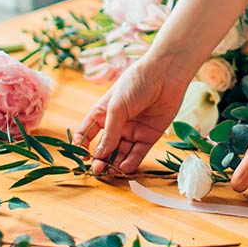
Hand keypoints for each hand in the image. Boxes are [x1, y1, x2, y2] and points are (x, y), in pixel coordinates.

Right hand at [75, 57, 192, 175]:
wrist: (166, 74)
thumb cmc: (136, 83)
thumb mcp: (117, 108)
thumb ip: (109, 132)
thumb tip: (99, 155)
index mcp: (102, 113)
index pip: (87, 133)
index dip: (81, 146)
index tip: (81, 157)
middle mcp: (117, 124)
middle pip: (105, 147)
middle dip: (100, 159)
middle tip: (97, 170)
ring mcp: (133, 131)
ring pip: (121, 153)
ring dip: (114, 164)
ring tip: (110, 172)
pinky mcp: (149, 136)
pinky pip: (137, 153)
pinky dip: (131, 162)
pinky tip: (124, 168)